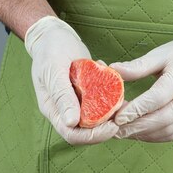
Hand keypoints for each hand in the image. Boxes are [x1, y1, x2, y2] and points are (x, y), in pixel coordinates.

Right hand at [24, 16, 117, 144]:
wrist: (53, 35)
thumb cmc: (50, 50)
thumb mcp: (54, 70)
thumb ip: (62, 96)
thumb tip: (72, 123)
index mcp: (53, 110)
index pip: (72, 134)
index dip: (92, 136)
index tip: (112, 126)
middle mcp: (64, 111)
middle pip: (85, 132)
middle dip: (104, 129)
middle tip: (122, 117)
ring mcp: (75, 104)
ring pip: (94, 120)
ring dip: (109, 115)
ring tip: (122, 103)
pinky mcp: (85, 95)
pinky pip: (99, 105)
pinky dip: (109, 100)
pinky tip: (117, 90)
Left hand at [110, 25, 172, 141]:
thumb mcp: (161, 53)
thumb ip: (138, 66)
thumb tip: (112, 71)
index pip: (158, 97)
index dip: (138, 109)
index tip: (118, 117)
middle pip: (163, 119)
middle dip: (137, 127)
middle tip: (115, 130)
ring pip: (168, 131)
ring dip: (144, 134)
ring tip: (124, 132)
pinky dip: (154, 137)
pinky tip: (140, 133)